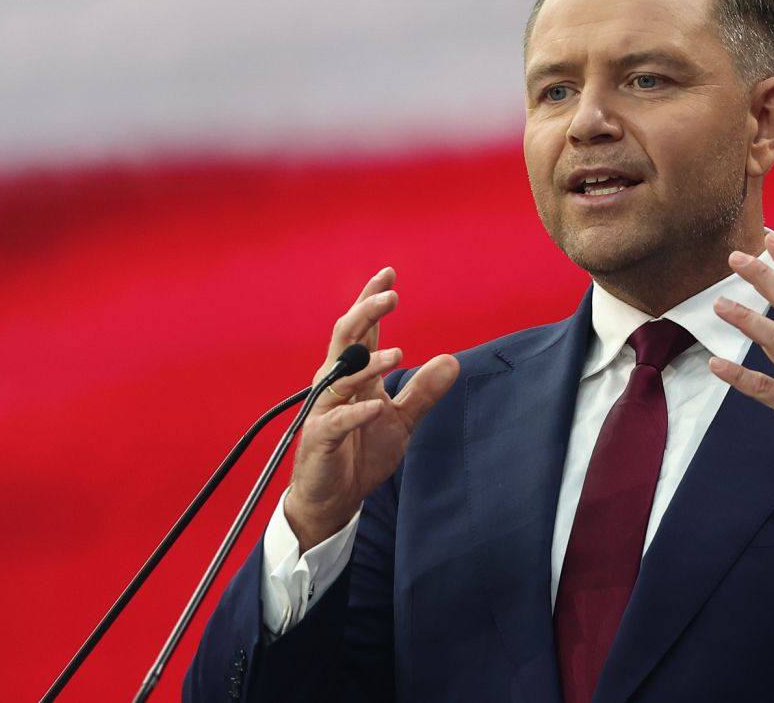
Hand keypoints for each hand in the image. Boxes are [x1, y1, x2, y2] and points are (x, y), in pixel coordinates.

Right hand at [285, 268, 459, 549]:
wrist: (333, 499)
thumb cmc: (359, 454)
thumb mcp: (401, 420)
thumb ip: (423, 391)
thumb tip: (452, 361)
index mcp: (354, 375)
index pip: (362, 330)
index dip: (371, 301)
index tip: (389, 274)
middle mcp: (336, 385)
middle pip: (346, 338)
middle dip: (365, 313)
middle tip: (391, 296)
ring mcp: (325, 410)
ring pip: (341, 376)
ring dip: (368, 363)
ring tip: (397, 355)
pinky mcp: (320, 439)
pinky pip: (336, 421)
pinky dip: (356, 413)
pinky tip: (376, 407)